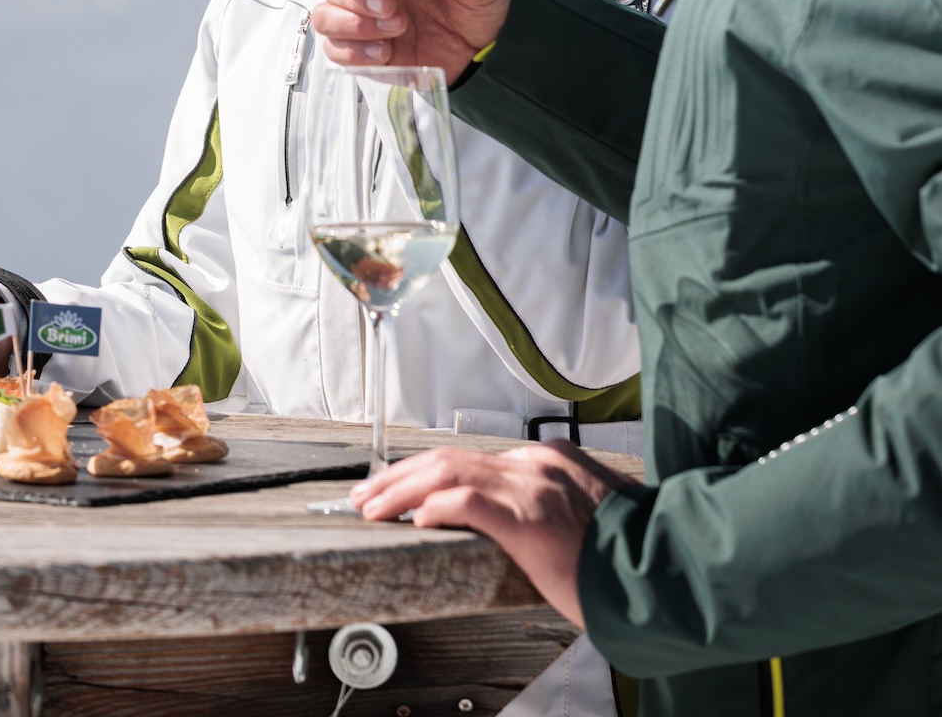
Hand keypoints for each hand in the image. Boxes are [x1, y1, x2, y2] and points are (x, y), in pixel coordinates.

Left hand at [352, 441, 628, 623]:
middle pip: (450, 457)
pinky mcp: (530, 519)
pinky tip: (413, 520)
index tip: (402, 486)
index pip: (472, 457)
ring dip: (401, 489)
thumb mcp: (586, 516)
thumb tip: (521, 523)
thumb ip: (550, 506)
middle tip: (367, 493)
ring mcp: (532, 488)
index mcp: (549, 462)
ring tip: (372, 506)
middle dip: (400, 474)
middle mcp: (536, 466)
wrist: (663, 571)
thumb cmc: (629, 555)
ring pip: (448, 472)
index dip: (427, 471)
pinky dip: (435, 507)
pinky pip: (469, 502)